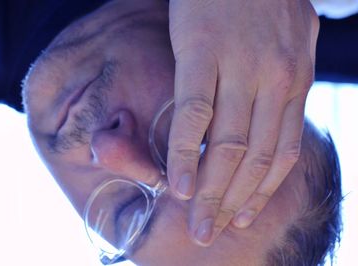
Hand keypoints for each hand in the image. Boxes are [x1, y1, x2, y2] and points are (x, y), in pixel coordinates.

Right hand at [167, 0, 318, 245]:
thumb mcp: (292, 40)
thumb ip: (284, 83)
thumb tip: (273, 120)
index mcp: (294, 81)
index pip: (281, 155)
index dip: (260, 193)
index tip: (240, 217)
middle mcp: (274, 81)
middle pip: (253, 160)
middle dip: (232, 204)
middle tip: (210, 234)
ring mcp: (239, 68)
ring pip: (227, 146)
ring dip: (210, 191)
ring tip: (196, 222)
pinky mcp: (201, 52)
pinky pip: (193, 114)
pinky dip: (184, 153)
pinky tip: (177, 182)